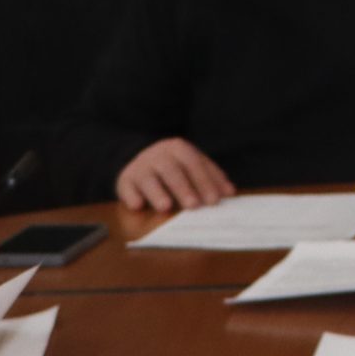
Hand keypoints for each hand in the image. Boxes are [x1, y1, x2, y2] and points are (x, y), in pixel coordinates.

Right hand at [116, 137, 233, 210]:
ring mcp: (140, 167)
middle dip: (183, 188)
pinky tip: (138, 205)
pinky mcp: (125, 180)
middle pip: (171, 170)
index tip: (214, 200)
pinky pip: (127, 187)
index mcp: (178, 149)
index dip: (204, 181)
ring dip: (157, 193)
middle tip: (194, 205)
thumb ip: (211, 176)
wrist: (138, 155)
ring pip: (148, 178)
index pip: (194, 163)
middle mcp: (158, 156)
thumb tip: (229, 192)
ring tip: (166, 207)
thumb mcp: (192, 164)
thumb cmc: (173, 165)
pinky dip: (132, 196)